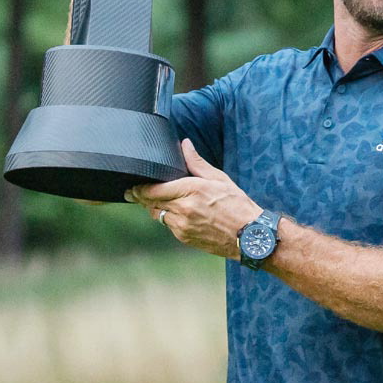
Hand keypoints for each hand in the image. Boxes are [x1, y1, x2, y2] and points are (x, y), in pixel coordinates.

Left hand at [126, 139, 261, 257]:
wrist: (249, 235)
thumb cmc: (237, 204)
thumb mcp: (219, 178)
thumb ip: (196, 162)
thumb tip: (185, 144)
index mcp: (190, 190)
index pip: (153, 190)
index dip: (139, 188)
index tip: (132, 186)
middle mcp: (182, 209)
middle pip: (150, 203)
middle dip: (142, 197)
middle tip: (136, 192)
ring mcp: (182, 226)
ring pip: (157, 215)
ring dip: (155, 207)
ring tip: (159, 200)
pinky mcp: (184, 238)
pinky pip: (168, 226)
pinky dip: (168, 218)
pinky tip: (177, 212)